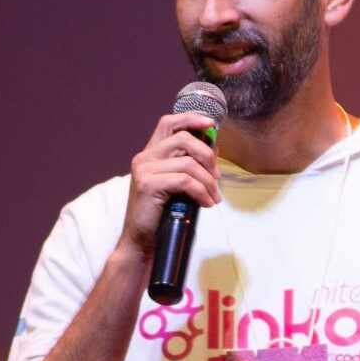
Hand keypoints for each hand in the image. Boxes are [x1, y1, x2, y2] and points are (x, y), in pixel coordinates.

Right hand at [118, 112, 220, 258]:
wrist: (143, 241)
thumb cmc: (163, 213)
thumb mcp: (178, 184)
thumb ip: (191, 164)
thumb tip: (215, 148)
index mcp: (151, 153)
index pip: (169, 122)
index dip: (191, 118)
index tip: (211, 124)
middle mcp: (144, 157)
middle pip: (183, 139)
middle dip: (207, 156)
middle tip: (217, 177)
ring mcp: (144, 170)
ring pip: (188, 163)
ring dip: (208, 181)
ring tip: (213, 197)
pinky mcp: (148, 185)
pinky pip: (185, 181)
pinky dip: (201, 192)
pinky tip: (206, 203)